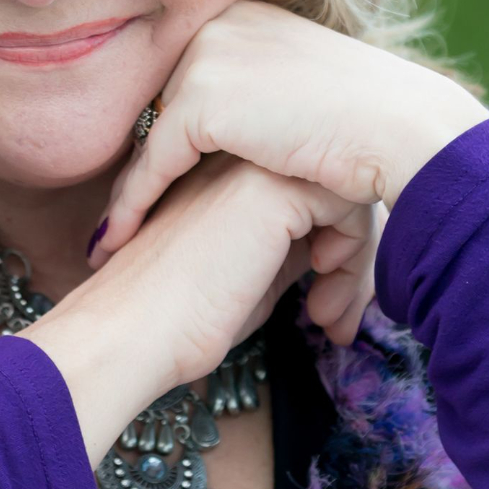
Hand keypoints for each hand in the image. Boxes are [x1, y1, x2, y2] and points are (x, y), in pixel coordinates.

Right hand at [68, 149, 382, 390]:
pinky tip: (324, 297)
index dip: (325, 242)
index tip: (323, 300)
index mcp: (220, 171)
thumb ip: (280, 244)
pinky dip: (350, 256)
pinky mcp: (271, 188)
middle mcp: (237, 158)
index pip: (300, 188)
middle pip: (328, 186)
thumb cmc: (178, 316)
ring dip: (353, 258)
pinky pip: (346, 205)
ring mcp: (252, 166)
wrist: (135, 330)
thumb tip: (329, 245)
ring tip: (334, 314)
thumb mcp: (243, 270)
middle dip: (349, 252)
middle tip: (337, 312)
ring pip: (344, 191)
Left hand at [89, 0, 488, 273]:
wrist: (403, 129)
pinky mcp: (203, 99)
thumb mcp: (310, 93)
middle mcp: (221, 24)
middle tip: (120, 215)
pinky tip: (117, 239)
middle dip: (145, 163)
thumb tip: (243, 128)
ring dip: (132, 190)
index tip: (149, 186)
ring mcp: (209, 57)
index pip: (190, 82)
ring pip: (152, 136)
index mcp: (248, 16)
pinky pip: (153, 161)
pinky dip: (133, 203)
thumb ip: (268, 97)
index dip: (169, 139)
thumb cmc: (374, 127)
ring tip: (111, 236)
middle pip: (164, 106)